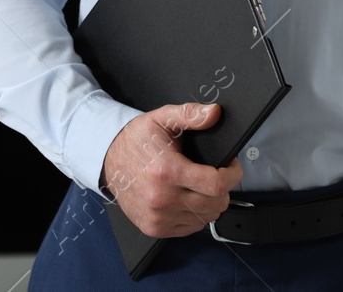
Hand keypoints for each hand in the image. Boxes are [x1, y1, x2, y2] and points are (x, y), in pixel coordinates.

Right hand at [100, 102, 244, 237]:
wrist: (109, 161)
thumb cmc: (136, 141)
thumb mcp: (162, 118)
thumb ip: (190, 114)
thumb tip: (213, 113)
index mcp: (166, 170)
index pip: (216, 184)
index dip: (233, 175)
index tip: (232, 168)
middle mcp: (161, 198)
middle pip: (216, 204)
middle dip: (222, 188)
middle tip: (214, 174)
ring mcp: (158, 217)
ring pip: (206, 218)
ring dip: (209, 203)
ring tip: (198, 185)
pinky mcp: (154, 228)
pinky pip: (191, 228)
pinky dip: (195, 215)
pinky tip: (186, 198)